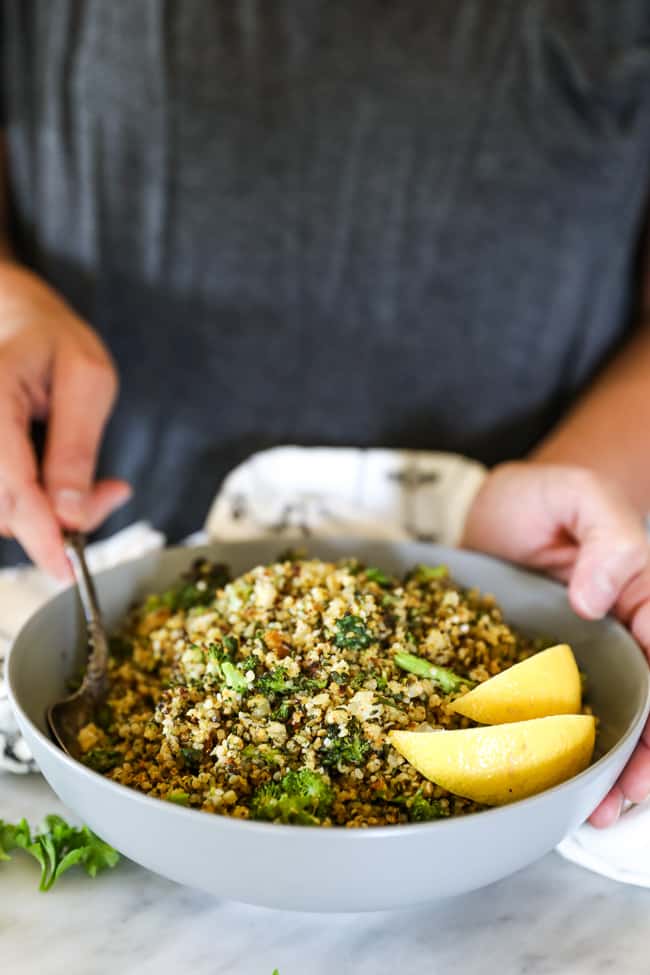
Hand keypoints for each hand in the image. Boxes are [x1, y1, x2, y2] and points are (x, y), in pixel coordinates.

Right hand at [0, 262, 130, 576]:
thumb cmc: (57, 344)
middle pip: (4, 506)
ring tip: (97, 485)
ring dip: (50, 516)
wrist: (22, 325)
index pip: (9, 480)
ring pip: (2, 512)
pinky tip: (68, 487)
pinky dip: (39, 508)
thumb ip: (76, 448)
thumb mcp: (88, 381)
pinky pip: (4, 502)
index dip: (38, 530)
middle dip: (57, 521)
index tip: (66, 566)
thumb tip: (69, 515)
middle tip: (110, 494)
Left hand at [462, 460, 649, 827]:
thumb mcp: (578, 495)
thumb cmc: (541, 499)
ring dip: (613, 771)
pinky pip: (563, 719)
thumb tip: (596, 598)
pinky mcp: (543, 673)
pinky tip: (558, 787)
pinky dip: (567, 755)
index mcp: (645, 599)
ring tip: (596, 813)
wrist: (490, 510)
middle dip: (646, 759)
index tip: (648, 750)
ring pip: (617, 723)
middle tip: (622, 801)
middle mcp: (625, 638)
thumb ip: (605, 536)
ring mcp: (586, 660)